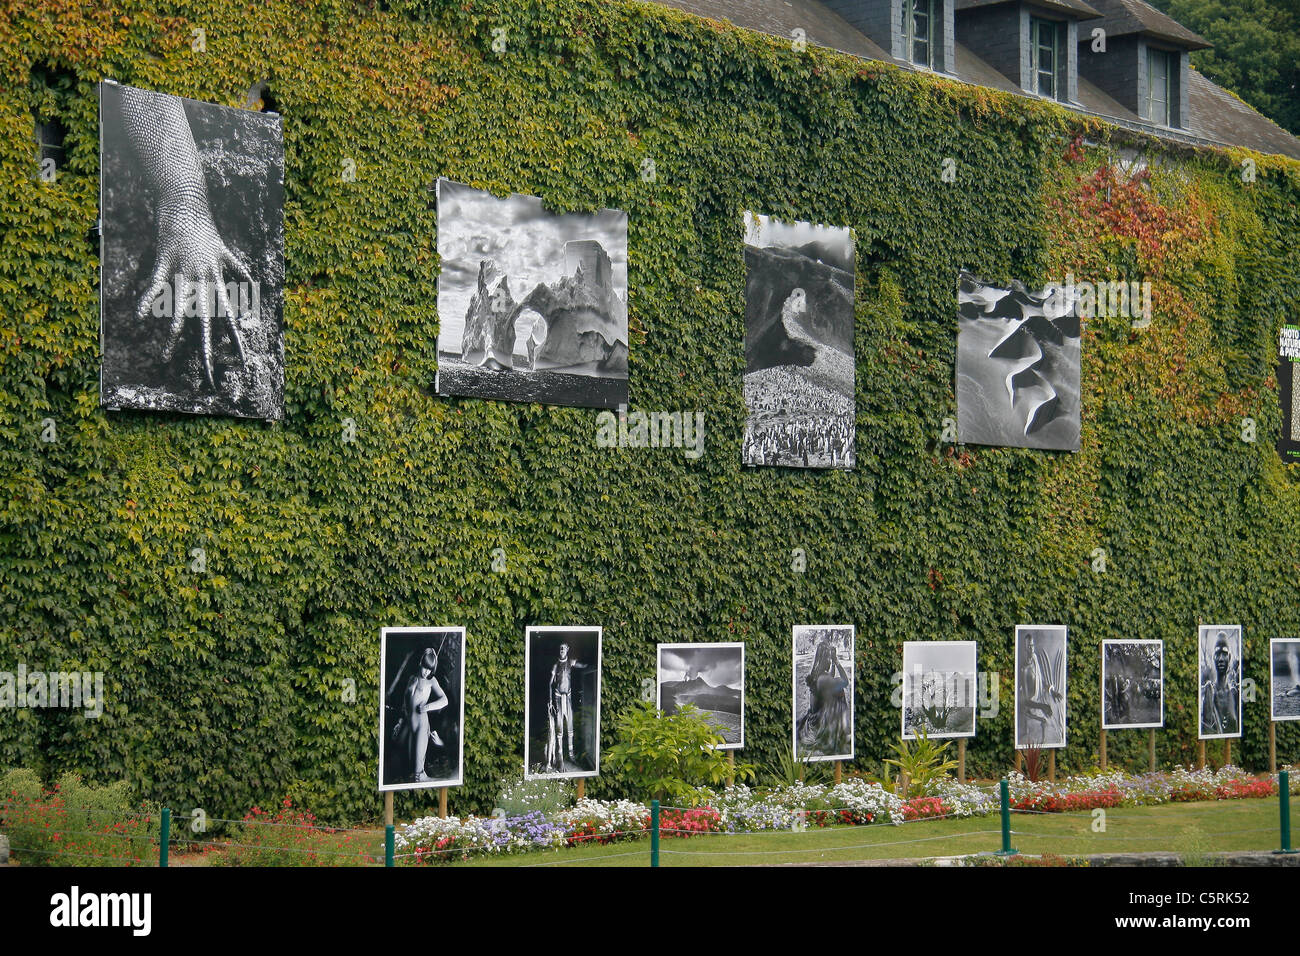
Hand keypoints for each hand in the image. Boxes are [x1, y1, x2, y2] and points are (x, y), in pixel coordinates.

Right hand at [140, 206, 251, 385]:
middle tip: (209, 377)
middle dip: (206, 351)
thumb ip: (239, 271)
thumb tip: (251, 288)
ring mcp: (183, 272)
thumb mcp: (227, 252)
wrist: (187, 203)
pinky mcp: (164, 260)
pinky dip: (145, 299)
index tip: (242, 364)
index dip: (237, 341)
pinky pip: (154, 284)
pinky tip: (137, 316)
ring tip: (166, 358)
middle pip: (206, 323)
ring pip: (178, 310)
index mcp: (217, 282)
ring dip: (172, 335)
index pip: (231, 318)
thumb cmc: (206, 229)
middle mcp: (202, 281)